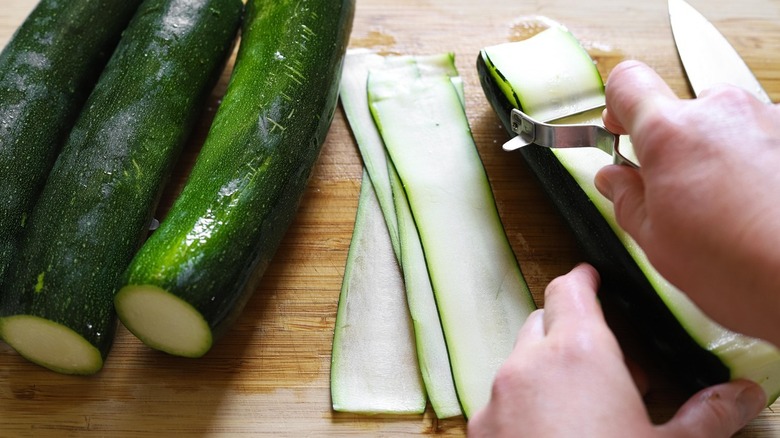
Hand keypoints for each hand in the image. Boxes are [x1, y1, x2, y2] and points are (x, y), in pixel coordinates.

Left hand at [467, 264, 765, 437]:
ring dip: (549, 370)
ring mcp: (497, 397)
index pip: (569, 289)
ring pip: (521, 362)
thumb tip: (738, 395)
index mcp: (578, 353)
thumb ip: (706, 416)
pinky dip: (526, 402)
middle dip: (572, 331)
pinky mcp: (480, 428)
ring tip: (585, 406)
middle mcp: (528, 365)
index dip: (583, 279)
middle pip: (543, 322)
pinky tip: (553, 433)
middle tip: (609, 363)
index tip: (593, 277)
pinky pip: (503, 398)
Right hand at [595, 60, 779, 344]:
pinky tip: (759, 206)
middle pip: (682, 110)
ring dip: (719, 155)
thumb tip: (614, 179)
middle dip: (675, 145)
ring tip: (727, 208)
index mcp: (671, 134)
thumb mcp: (657, 242)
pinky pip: (762, 140)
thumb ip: (627, 199)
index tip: (620, 130)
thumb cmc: (742, 268)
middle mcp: (721, 111)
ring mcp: (768, 119)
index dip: (618, 106)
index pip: (628, 82)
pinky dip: (756, 165)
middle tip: (677, 193)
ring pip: (725, 126)